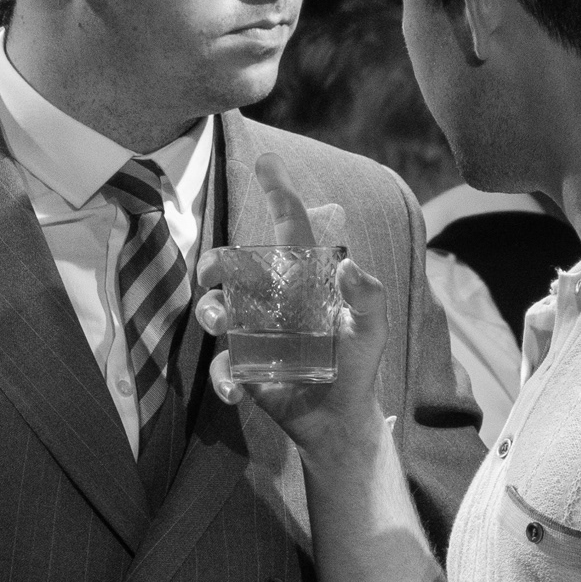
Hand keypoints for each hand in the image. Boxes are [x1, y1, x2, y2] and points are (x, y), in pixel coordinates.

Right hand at [195, 155, 388, 461]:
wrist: (339, 419)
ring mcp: (253, 333)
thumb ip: (368, 297)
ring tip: (218, 326)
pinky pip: (222, 364)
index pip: (289, 230)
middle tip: (213, 273)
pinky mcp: (243, 367)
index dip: (279, 194)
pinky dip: (222, 375)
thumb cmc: (356, 368)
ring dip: (208, 312)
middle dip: (215, 264)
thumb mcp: (372, 331)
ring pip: (215, 309)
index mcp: (303, 281)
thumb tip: (349, 265)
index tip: (266, 162)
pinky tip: (235, 389)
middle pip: (232, 267)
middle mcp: (272, 300)